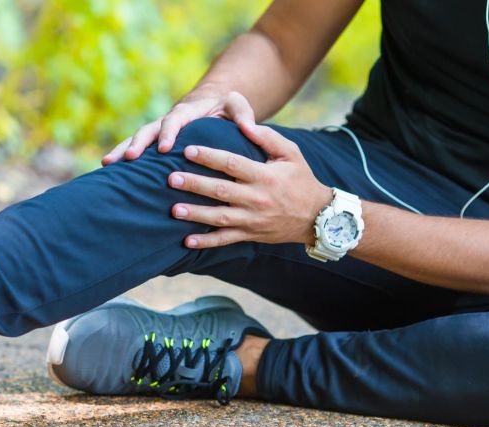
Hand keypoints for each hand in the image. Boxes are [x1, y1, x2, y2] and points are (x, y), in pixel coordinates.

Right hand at [101, 91, 255, 165]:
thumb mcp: (237, 104)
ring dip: (121, 151)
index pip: (174, 121)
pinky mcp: (154, 144)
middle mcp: (166, 122)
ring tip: (106, 164)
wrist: (212, 105)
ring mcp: (157, 133)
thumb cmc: (226, 106)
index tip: (164, 148)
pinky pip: (138, 152)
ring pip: (136, 140)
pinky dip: (123, 160)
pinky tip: (110, 174)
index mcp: (186, 112)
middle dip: (136, 143)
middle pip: (147, 130)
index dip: (168, 133)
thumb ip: (243, 113)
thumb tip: (249, 127)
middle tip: (128, 158)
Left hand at [167, 123, 331, 248]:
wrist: (317, 217)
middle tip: (170, 179)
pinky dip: (206, 241)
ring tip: (173, 210)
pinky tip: (187, 240)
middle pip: (221, 191)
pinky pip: (225, 239)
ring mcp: (252, 219)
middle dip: (194, 184)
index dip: (209, 157)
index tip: (188, 150)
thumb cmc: (301, 179)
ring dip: (196, 214)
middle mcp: (257, 199)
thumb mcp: (291, 153)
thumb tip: (245, 123)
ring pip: (219, 217)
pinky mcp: (250, 234)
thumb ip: (267, 137)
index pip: (232, 164)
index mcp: (264, 176)